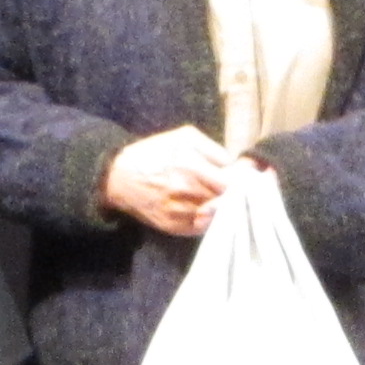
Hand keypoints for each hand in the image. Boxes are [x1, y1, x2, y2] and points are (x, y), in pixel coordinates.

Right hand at [102, 126, 239, 237]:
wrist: (119, 177)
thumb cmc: (155, 152)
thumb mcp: (185, 136)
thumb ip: (214, 149)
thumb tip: (236, 165)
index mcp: (191, 165)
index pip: (231, 182)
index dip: (241, 180)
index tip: (245, 177)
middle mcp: (186, 191)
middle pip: (226, 200)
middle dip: (233, 194)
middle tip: (234, 188)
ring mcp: (180, 212)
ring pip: (216, 216)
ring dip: (221, 208)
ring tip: (218, 197)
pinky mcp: (173, 227)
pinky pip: (201, 228)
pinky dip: (207, 219)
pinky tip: (205, 208)